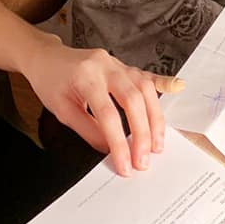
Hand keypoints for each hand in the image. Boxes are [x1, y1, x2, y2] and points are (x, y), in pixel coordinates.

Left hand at [20, 34, 183, 176]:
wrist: (46, 57)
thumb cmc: (50, 82)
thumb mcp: (62, 110)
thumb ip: (88, 130)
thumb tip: (111, 151)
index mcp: (85, 76)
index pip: (107, 114)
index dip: (119, 143)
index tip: (125, 166)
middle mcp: (105, 66)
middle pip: (132, 99)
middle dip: (142, 133)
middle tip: (144, 160)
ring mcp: (116, 63)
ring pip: (144, 88)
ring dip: (154, 117)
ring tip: (156, 144)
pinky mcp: (123, 65)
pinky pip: (146, 74)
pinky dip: (163, 83)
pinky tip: (178, 88)